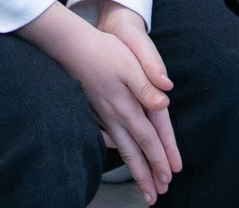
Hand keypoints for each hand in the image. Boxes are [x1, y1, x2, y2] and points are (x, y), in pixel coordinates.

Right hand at [20, 3, 179, 202]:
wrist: (70, 46)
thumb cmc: (103, 51)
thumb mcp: (130, 64)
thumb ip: (146, 86)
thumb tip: (164, 102)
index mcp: (128, 106)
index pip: (148, 138)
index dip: (160, 158)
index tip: (169, 177)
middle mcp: (115, 116)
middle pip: (134, 152)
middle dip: (146, 176)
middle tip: (155, 197)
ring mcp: (102, 116)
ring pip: (121, 149)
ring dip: (134, 170)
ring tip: (142, 187)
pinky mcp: (94, 111)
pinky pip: (107, 139)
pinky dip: (116, 152)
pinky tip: (119, 154)